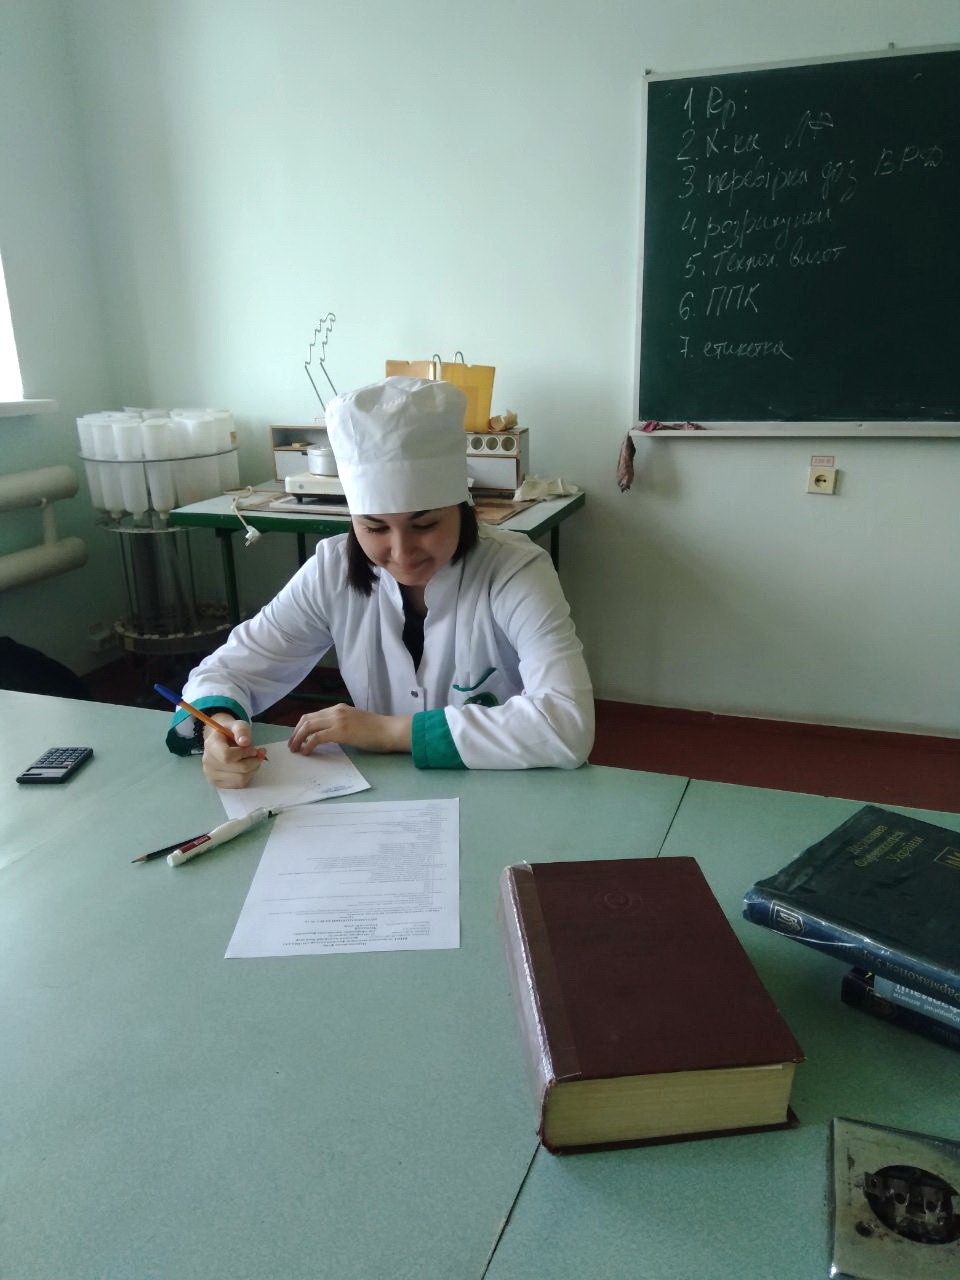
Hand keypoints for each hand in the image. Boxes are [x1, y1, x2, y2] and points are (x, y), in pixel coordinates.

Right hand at [201, 714, 265, 788]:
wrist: (221, 741)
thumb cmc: (230, 733)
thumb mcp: (237, 725)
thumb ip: (241, 730)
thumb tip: (245, 742)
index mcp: (210, 745)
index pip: (227, 756)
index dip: (245, 753)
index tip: (253, 748)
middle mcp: (208, 762)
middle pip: (238, 769)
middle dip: (253, 761)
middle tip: (258, 753)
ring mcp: (212, 775)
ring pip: (241, 779)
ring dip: (253, 769)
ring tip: (253, 759)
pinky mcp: (218, 784)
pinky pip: (239, 784)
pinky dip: (248, 776)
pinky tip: (247, 767)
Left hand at [287, 704, 411, 755]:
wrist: (389, 730)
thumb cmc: (377, 730)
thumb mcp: (355, 722)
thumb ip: (341, 725)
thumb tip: (329, 735)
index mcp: (339, 708)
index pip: (313, 715)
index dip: (301, 727)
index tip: (297, 738)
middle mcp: (335, 711)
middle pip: (307, 719)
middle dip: (295, 732)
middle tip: (292, 746)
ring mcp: (337, 720)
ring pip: (308, 726)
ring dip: (298, 738)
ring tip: (295, 750)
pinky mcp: (340, 731)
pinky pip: (316, 737)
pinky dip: (308, 745)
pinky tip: (306, 752)